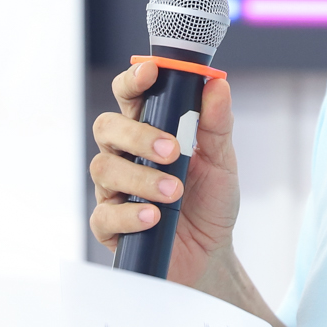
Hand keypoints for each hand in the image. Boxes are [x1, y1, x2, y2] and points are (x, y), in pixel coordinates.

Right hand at [88, 62, 238, 284]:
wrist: (210, 254)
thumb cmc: (210, 202)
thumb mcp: (223, 161)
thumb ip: (217, 124)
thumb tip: (217, 85)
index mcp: (149, 132)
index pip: (131, 97)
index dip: (134, 80)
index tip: (151, 71)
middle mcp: (125, 156)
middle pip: (107, 127)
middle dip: (137, 135)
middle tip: (172, 151)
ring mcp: (114, 190)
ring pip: (104, 168)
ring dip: (141, 177)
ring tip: (174, 191)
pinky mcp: (109, 225)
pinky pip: (104, 214)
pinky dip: (130, 215)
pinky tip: (154, 218)